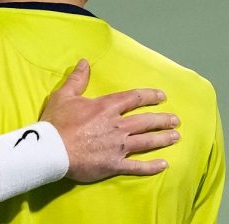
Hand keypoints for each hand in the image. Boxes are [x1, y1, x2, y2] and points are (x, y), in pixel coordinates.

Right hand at [40, 59, 179, 181]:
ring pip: (147, 142)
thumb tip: (85, 62)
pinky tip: (164, 165)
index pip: (134, 98)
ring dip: (163, 139)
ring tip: (176, 137)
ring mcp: (118, 146)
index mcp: (107, 107)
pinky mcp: (114, 164)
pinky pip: (137, 167)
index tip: (162, 96)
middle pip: (146, 121)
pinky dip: (152, 166)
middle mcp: (117, 126)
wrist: (52, 150)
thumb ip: (77, 79)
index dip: (150, 96)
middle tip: (175, 120)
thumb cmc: (57, 122)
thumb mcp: (64, 95)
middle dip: (162, 120)